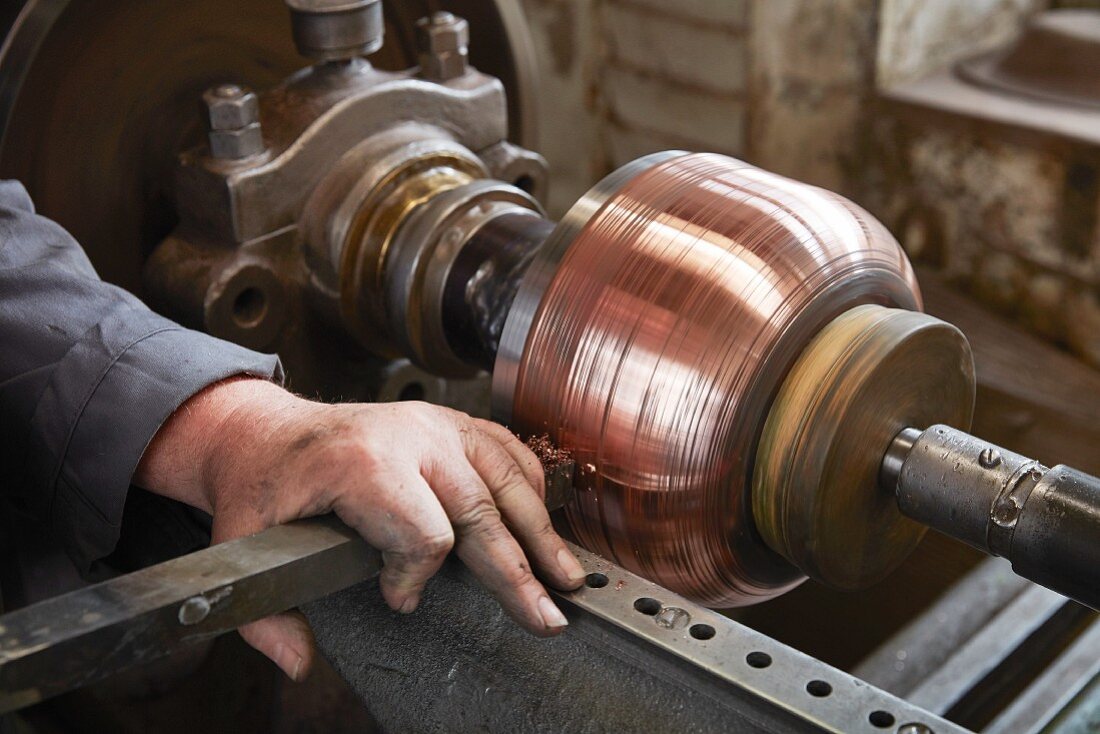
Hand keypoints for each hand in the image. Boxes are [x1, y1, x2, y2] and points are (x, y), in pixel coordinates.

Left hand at [135, 377, 585, 680]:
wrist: (270, 428)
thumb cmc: (264, 483)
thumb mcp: (240, 543)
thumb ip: (267, 614)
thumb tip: (300, 664)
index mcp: (363, 464)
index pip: (423, 535)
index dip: (414, 578)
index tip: (396, 599)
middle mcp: (411, 438)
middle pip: (481, 512)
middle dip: (517, 573)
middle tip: (546, 618)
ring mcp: (438, 424)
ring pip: (508, 480)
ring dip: (541, 533)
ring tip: (568, 578)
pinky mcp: (453, 421)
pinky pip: (508, 449)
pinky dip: (532, 488)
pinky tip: (544, 523)